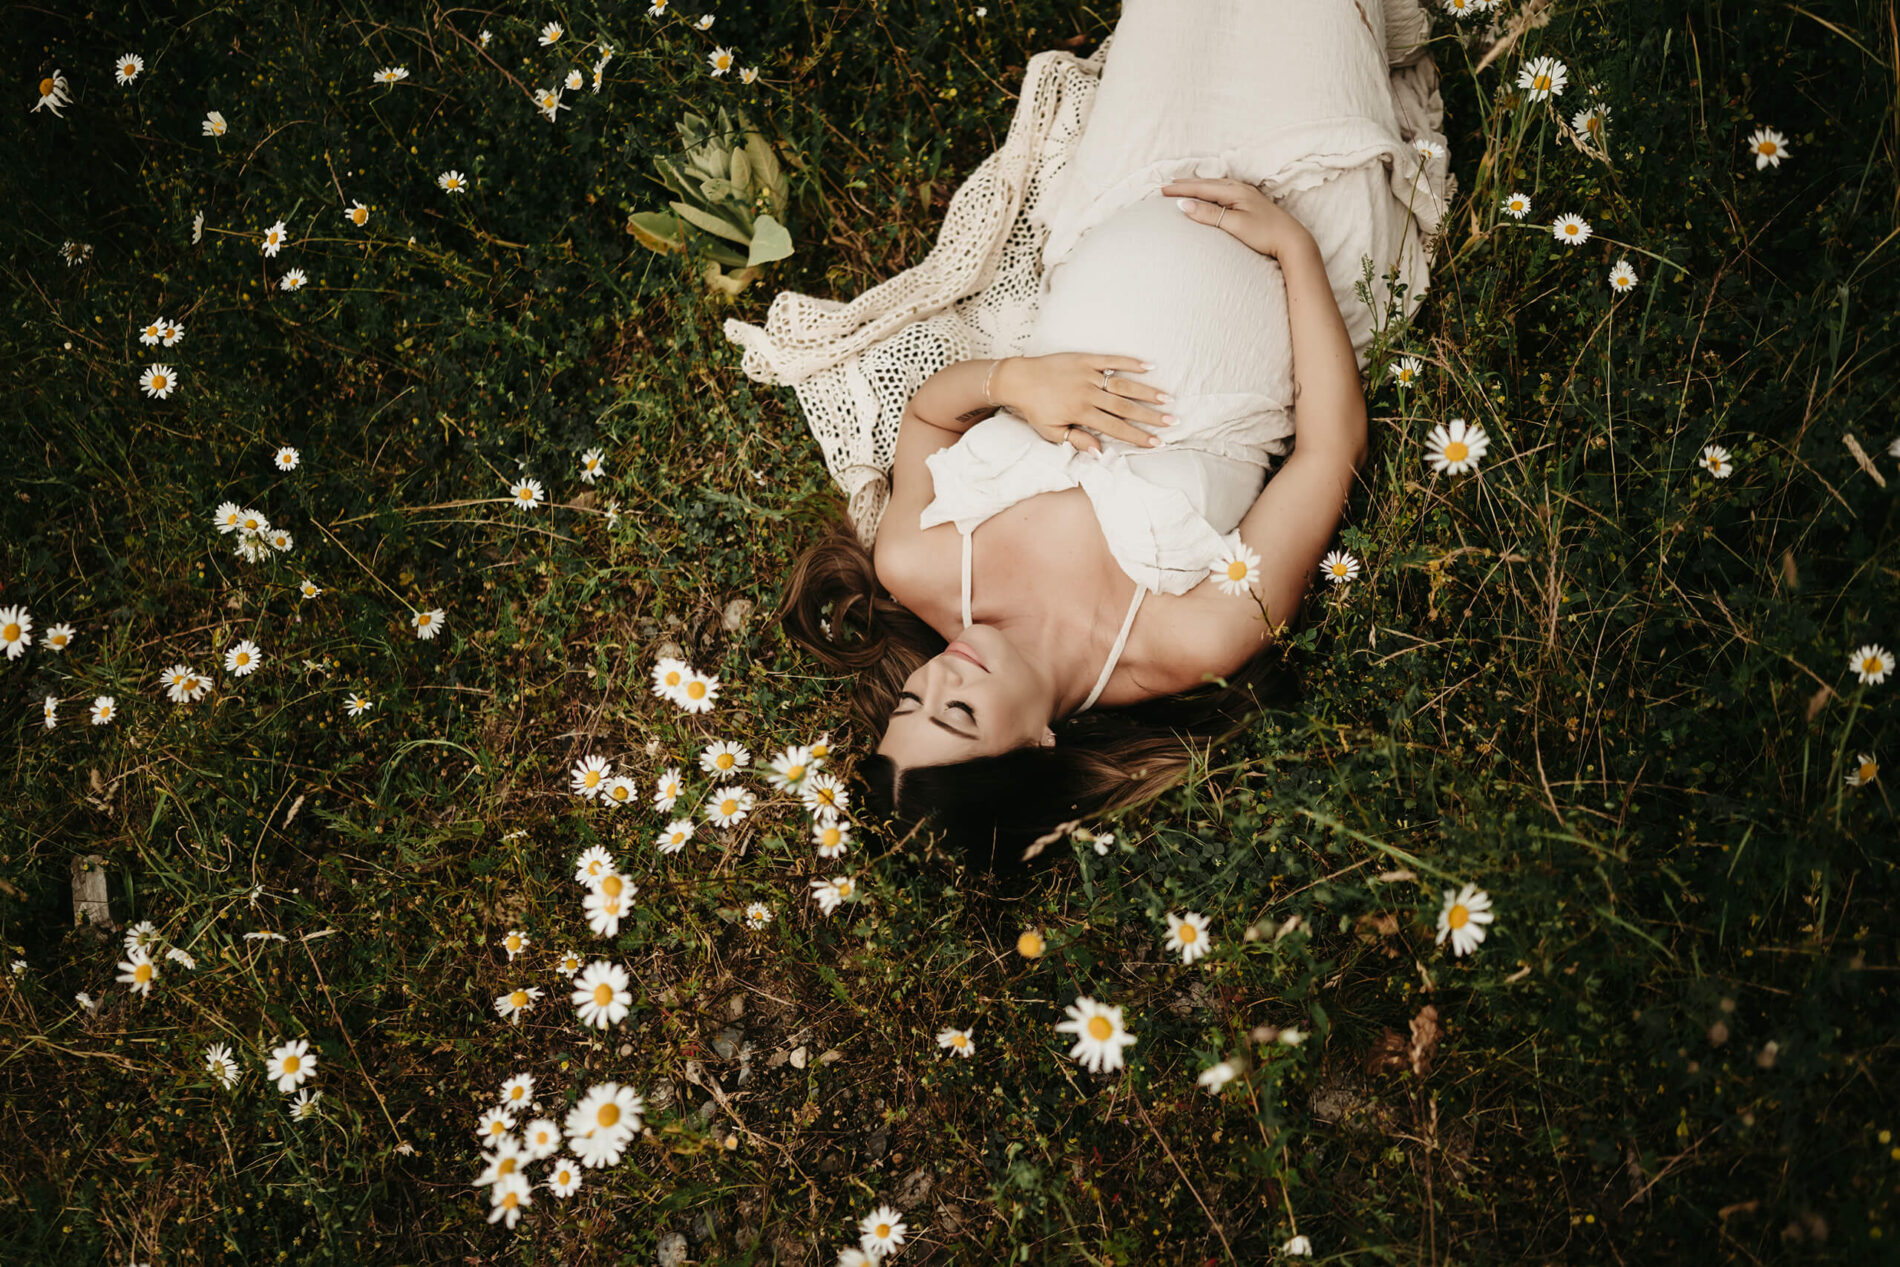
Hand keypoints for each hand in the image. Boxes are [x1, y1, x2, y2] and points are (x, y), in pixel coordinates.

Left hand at [996, 352, 1172, 453]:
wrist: (1017, 379)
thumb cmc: (1034, 409)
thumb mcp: (1051, 431)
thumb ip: (1076, 440)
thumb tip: (1100, 453)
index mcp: (1081, 413)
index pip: (1115, 428)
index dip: (1137, 436)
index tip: (1157, 442)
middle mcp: (1087, 393)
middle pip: (1125, 407)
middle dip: (1150, 416)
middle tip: (1172, 422)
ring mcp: (1087, 374)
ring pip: (1122, 384)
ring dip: (1146, 391)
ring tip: (1167, 398)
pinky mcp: (1085, 358)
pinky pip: (1110, 360)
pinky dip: (1129, 362)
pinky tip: (1148, 366)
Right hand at [1161, 177, 1313, 259]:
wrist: (1292, 241)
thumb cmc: (1265, 234)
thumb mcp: (1234, 225)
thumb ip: (1209, 214)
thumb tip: (1184, 205)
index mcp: (1234, 191)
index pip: (1201, 188)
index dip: (1180, 189)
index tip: (1162, 191)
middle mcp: (1240, 189)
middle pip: (1207, 183)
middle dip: (1186, 184)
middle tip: (1167, 185)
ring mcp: (1246, 195)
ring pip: (1216, 185)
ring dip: (1198, 185)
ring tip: (1184, 186)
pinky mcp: (1251, 203)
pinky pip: (1224, 190)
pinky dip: (1210, 190)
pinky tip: (1210, 193)